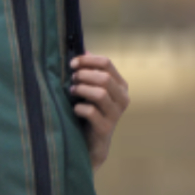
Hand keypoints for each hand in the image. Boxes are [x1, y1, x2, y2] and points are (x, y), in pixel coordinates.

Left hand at [69, 53, 128, 171]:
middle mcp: (122, 98)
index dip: (87, 60)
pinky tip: (75, 108)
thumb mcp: (91, 90)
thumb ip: (89, 72)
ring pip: (100, 93)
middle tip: (71, 79)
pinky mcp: (105, 128)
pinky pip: (91, 112)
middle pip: (104, 77)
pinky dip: (79, 107)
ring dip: (82, 89)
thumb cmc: (89, 113)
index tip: (72, 63)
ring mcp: (115, 114)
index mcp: (120, 85)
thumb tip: (81, 50)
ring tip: (72, 91)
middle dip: (83, 75)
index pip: (107, 63)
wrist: (91, 144)